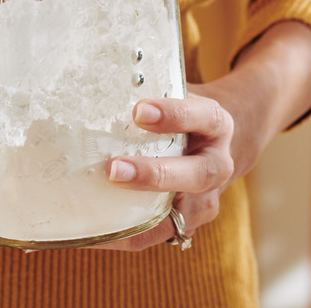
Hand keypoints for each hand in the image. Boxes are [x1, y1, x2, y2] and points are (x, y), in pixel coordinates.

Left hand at [93, 20, 310, 251]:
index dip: (173, 114)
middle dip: (155, 174)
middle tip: (114, 169)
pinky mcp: (187, 223)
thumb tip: (89, 74)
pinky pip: (158, 235)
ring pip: (181, 215)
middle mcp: (217, 164)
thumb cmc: (185, 112)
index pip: (200, 117)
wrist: (221, 140)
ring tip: (99, 216)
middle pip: (195, 175)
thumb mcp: (178, 92)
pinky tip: (91, 235)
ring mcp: (206, 198)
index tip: (139, 109)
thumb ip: (149, 87)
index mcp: (215, 123)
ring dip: (140, 217)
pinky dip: (125, 237)